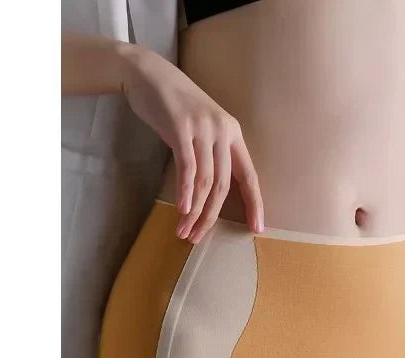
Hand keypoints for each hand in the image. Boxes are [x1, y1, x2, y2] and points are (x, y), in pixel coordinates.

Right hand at [118, 43, 263, 241]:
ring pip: (205, 181)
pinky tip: (182, 209)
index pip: (249, 177)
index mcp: (233, 134)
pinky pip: (188, 167)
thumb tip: (211, 192)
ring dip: (195, 211)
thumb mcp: (201, 129)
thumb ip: (211, 155)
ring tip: (184, 231)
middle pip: (223, 186)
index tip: (257, 229)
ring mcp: (203, 128)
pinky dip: (186, 191)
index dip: (255, 204)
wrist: (147, 73)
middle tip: (197, 238)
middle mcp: (223, 132)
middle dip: (211, 217)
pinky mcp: (180, 127)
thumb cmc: (174, 106)